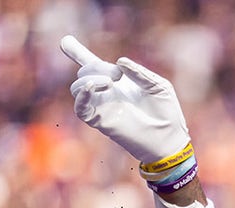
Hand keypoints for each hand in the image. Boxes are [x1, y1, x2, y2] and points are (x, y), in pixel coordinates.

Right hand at [60, 35, 189, 163]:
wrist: (169, 139)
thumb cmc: (167, 113)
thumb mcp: (158, 86)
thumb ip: (139, 73)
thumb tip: (119, 62)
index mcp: (120, 82)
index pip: (94, 66)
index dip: (78, 53)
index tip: (65, 42)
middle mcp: (107, 93)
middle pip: (85, 72)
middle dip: (96, 67)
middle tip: (118, 76)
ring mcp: (102, 106)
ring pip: (77, 87)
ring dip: (90, 79)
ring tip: (111, 83)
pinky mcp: (101, 121)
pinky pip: (80, 108)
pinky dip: (81, 95)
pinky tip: (92, 87)